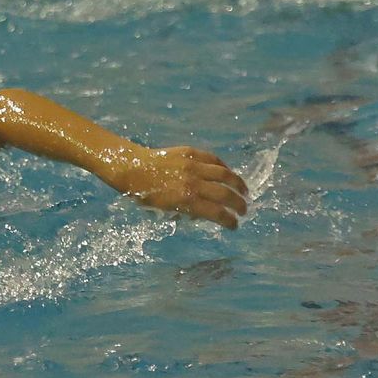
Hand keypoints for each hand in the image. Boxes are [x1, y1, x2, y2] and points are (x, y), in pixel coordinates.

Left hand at [107, 146, 249, 228]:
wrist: (133, 167)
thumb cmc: (145, 194)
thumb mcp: (165, 210)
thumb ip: (188, 212)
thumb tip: (205, 214)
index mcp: (186, 200)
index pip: (217, 213)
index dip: (230, 221)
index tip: (234, 225)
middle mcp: (193, 182)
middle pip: (225, 194)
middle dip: (239, 204)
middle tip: (244, 210)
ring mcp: (193, 165)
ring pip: (225, 174)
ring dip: (238, 184)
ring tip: (244, 191)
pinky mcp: (190, 152)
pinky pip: (213, 160)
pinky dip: (224, 168)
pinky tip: (228, 174)